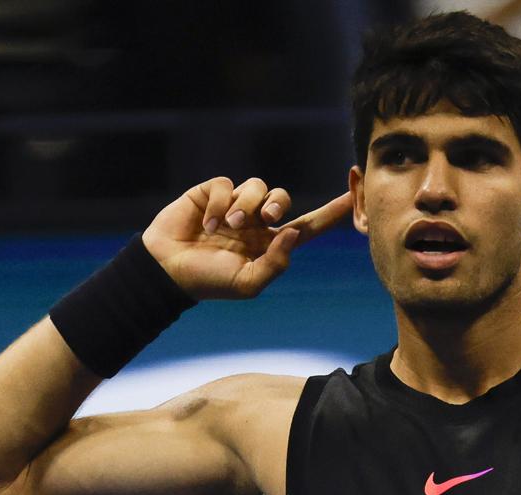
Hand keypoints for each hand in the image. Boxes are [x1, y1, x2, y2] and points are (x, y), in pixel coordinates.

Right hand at [141, 178, 353, 301]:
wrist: (168, 271)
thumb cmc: (209, 282)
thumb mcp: (248, 284)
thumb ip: (275, 263)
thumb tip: (293, 235)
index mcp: (268, 244)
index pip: (307, 226)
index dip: (330, 213)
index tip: (353, 197)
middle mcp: (255, 222)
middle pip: (281, 198)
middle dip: (276, 204)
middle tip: (263, 220)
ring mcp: (233, 205)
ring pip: (256, 187)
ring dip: (245, 205)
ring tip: (227, 227)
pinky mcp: (211, 193)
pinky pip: (226, 184)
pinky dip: (220, 203)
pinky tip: (207, 223)